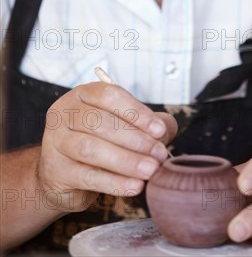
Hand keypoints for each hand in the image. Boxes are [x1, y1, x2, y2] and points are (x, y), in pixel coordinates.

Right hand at [37, 82, 177, 212]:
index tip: (159, 130)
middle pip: (100, 122)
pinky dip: (114, 182)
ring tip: (150, 170)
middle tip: (159, 154)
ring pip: (91, 149)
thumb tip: (167, 129)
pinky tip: (134, 186)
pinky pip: (87, 176)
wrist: (64, 174)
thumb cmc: (98, 142)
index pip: (109, 95)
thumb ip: (147, 123)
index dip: (137, 112)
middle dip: (136, 139)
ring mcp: (55, 141)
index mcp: (82, 95)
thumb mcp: (123, 125)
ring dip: (126, 160)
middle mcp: (64, 113)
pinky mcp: (55, 171)